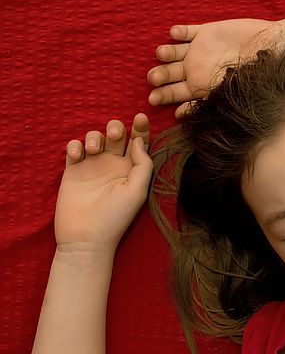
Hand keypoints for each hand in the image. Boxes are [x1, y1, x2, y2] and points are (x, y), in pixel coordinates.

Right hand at [55, 114, 152, 251]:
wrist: (85, 237)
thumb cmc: (115, 216)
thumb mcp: (137, 191)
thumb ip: (143, 164)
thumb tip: (138, 140)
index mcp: (132, 170)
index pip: (139, 144)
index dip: (141, 129)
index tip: (140, 117)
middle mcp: (114, 166)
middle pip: (117, 136)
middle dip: (115, 128)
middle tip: (114, 134)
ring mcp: (93, 167)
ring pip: (95, 138)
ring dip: (94, 137)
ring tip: (92, 151)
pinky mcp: (73, 171)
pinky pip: (74, 148)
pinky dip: (75, 146)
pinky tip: (77, 155)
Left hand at [147, 19, 279, 117]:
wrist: (270, 51)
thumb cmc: (252, 77)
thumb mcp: (226, 93)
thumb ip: (202, 101)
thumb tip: (177, 115)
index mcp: (200, 86)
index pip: (176, 93)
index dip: (163, 96)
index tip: (152, 99)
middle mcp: (196, 69)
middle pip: (171, 73)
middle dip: (161, 75)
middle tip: (153, 77)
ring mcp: (199, 50)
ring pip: (174, 51)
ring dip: (166, 52)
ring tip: (162, 53)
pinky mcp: (206, 33)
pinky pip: (188, 31)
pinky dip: (180, 32)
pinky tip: (173, 34)